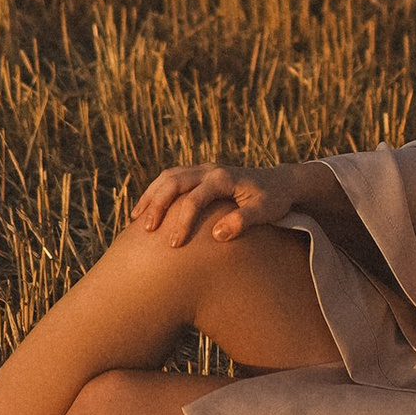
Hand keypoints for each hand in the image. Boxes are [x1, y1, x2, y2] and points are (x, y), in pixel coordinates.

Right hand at [132, 161, 305, 249]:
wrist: (280, 182)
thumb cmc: (273, 199)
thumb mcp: (264, 211)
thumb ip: (242, 221)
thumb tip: (217, 235)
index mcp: (222, 178)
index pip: (194, 199)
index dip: (182, 222)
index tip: (174, 244)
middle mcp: (209, 170)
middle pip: (173, 182)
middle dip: (157, 205)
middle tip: (146, 230)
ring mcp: (203, 170)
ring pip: (168, 177)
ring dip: (150, 196)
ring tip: (136, 219)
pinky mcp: (200, 175)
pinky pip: (171, 178)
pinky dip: (156, 192)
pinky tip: (147, 209)